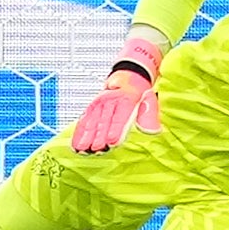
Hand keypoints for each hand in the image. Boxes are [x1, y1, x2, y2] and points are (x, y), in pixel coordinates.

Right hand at [69, 33, 167, 152]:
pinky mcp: (91, 109)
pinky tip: (76, 144)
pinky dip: (79, 133)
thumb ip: (150, 116)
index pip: (120, 115)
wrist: (128, 80)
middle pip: (103, 119)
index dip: (115, 129)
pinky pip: (83, 121)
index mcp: (126, 98)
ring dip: (86, 136)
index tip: (112, 141)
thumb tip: (152, 130)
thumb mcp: (149, 101)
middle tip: (96, 149)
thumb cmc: (139, 95)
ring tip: (83, 149)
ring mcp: (98, 104)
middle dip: (98, 135)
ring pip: (91, 120)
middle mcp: (109, 100)